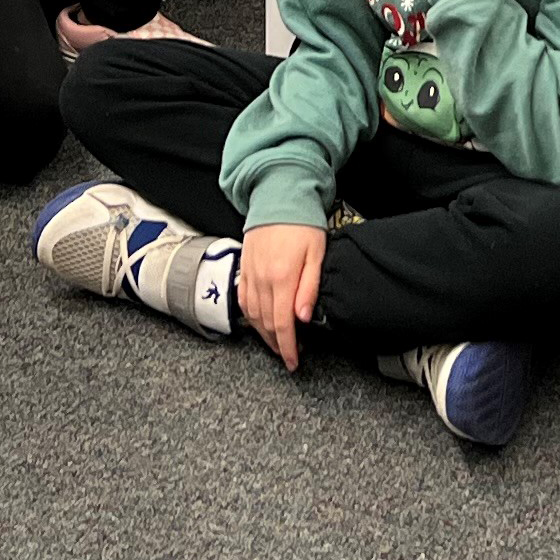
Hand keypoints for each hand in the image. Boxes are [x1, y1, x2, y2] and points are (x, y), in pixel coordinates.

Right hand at [238, 222, 325, 370]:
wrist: (278, 197)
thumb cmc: (302, 224)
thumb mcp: (316, 254)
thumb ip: (308, 288)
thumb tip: (302, 318)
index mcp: (282, 278)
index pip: (283, 324)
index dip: (288, 347)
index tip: (293, 362)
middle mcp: (262, 279)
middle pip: (266, 324)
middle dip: (277, 345)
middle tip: (289, 356)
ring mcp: (250, 273)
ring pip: (253, 315)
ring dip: (264, 334)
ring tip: (277, 343)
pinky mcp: (243, 267)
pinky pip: (243, 299)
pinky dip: (250, 316)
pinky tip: (258, 322)